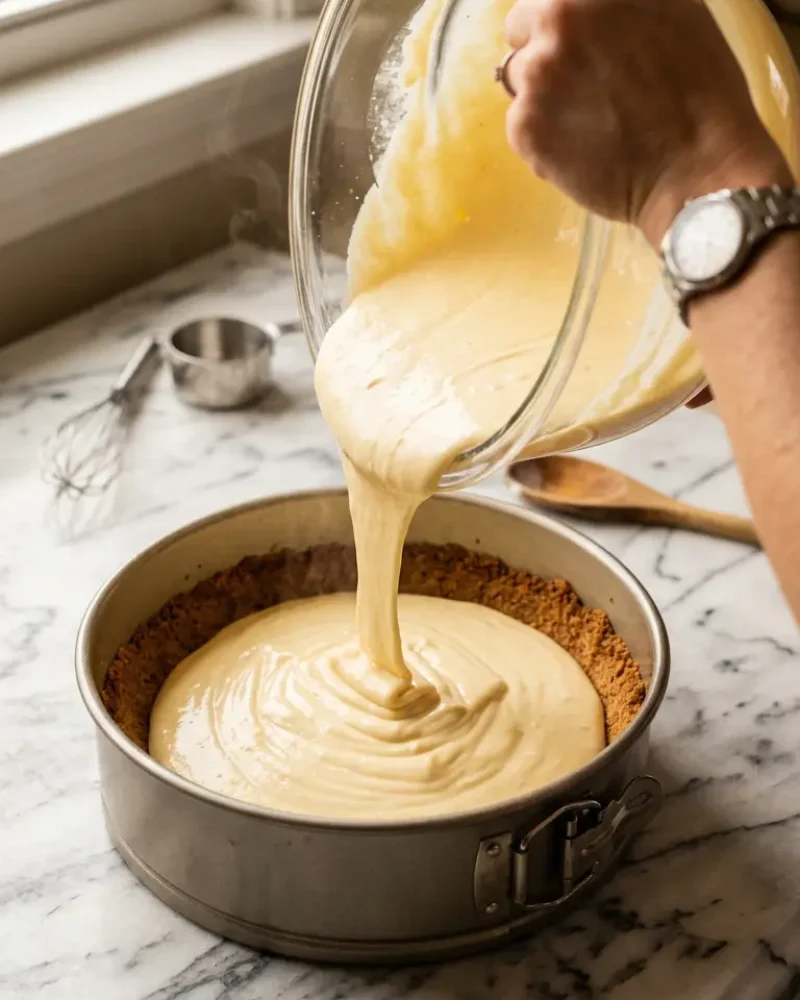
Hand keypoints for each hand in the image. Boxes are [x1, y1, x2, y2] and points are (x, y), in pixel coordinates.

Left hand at [502, 0, 791, 245]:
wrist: (697, 166)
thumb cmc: (700, 89)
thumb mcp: (671, 10)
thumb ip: (613, 6)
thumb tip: (588, 11)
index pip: (536, 4)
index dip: (557, 29)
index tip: (577, 49)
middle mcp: (555, 26)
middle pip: (519, 39)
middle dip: (543, 59)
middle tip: (583, 89)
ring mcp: (535, 79)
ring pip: (519, 87)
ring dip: (543, 101)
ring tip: (591, 122)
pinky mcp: (526, 131)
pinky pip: (521, 131)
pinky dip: (545, 142)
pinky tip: (586, 149)